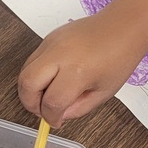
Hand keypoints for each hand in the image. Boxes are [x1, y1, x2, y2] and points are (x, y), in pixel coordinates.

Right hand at [18, 12, 142, 127]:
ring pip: (25, 71)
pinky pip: (32, 60)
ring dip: (31, 89)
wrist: (123, 26)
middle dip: (30, 104)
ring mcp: (51, 43)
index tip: (55, 121)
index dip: (51, 117)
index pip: (51, 102)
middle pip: (27, 84)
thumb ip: (79, 108)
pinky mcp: (48, 38)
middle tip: (43, 111)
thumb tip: (59, 115)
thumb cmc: (119, 57)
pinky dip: (36, 75)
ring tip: (48, 96)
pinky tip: (52, 81)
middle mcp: (59, 55)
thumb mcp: (103, 92)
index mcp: (77, 72)